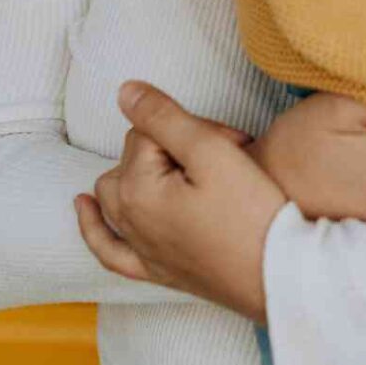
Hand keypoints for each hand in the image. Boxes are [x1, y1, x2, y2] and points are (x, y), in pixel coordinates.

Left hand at [73, 81, 285, 323]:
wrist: (278, 273)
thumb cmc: (250, 211)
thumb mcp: (212, 150)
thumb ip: (164, 116)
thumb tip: (125, 91)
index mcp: (137, 189)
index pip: (152, 130)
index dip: (194, 126)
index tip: (231, 141)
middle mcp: (128, 220)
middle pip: (134, 156)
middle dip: (172, 146)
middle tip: (223, 154)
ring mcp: (140, 249)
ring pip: (117, 191)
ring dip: (138, 171)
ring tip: (179, 162)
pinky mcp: (157, 270)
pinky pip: (110, 248)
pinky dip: (95, 225)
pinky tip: (87, 207)